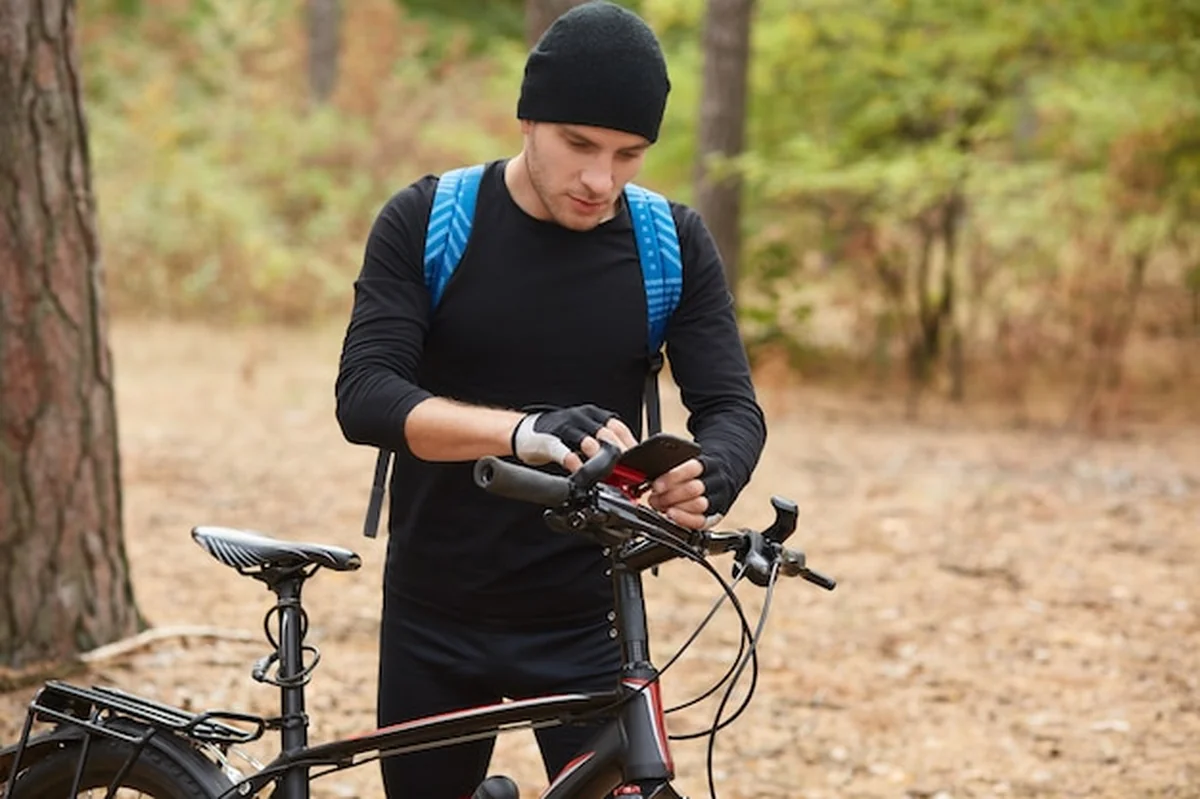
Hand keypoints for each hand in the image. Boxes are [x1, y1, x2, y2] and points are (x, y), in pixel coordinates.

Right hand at [511, 404, 636, 471]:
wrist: (523, 432)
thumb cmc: (557, 435)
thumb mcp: (583, 436)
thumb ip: (601, 446)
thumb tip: (623, 465)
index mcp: (593, 416)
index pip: (618, 427)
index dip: (630, 443)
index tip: (639, 460)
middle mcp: (581, 419)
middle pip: (606, 434)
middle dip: (619, 452)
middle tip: (628, 470)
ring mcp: (564, 428)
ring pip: (587, 440)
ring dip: (599, 456)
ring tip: (608, 471)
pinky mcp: (548, 440)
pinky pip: (563, 450)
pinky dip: (573, 461)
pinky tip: (579, 471)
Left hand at [647, 454, 730, 529]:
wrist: (717, 484)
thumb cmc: (694, 475)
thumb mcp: (685, 466)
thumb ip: (671, 470)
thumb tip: (651, 482)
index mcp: (708, 465)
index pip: (693, 467)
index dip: (673, 477)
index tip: (656, 486)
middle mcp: (716, 482)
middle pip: (695, 488)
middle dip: (671, 495)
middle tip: (656, 498)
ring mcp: (717, 500)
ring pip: (700, 505)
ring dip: (677, 508)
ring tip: (663, 507)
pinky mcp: (714, 517)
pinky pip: (701, 521)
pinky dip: (684, 519)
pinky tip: (672, 516)